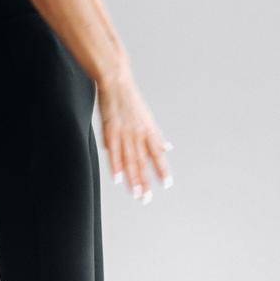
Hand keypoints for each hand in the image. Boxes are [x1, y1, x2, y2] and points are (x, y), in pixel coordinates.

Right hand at [96, 70, 171, 202]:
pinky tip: (119, 179)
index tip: (167, 184)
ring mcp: (124, 133)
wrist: (116, 81)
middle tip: (147, 199)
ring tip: (136, 194)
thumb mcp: (148, 118)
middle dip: (145, 181)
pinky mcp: (110, 131)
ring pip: (130, 160)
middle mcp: (138, 133)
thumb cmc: (130, 100)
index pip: (158, 153)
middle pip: (143, 162)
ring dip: (133, 179)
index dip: (162, 169)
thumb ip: (157, 136)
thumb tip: (169, 148)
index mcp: (148, 130)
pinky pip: (114, 152)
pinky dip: (116, 166)